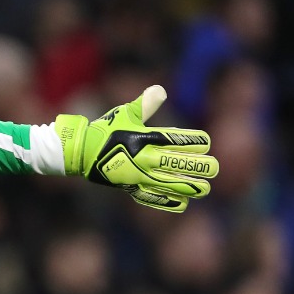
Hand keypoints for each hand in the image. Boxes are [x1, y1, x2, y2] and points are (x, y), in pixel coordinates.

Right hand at [54, 86, 218, 212]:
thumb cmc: (104, 130)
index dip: (194, 142)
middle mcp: (143, 158)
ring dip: (189, 186)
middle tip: (214, 168)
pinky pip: (152, 197)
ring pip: (169, 183)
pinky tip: (183, 203)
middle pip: (178, 164)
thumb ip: (145, 104)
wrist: (79, 152)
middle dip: (198, 167)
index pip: (176, 140)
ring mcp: (137, 175)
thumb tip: (161, 90)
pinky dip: (168, 201)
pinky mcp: (129, 187)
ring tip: (205, 189)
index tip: (206, 143)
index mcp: (143, 138)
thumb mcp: (124, 114)